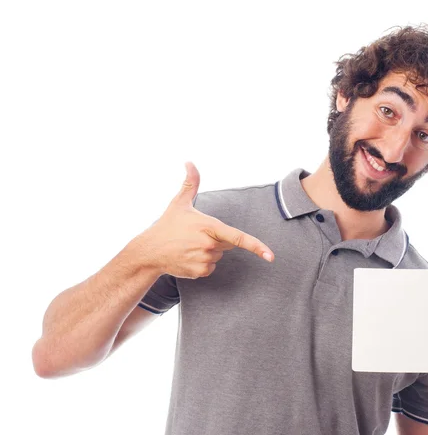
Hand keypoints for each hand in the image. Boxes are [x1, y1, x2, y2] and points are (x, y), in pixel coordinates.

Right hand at [136, 162, 274, 278]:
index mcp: (209, 227)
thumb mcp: (179, 202)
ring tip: (189, 246)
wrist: (149, 251)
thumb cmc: (167, 225)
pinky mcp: (200, 272)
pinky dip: (203, 263)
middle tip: (196, 235)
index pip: (238, 237)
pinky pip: (211, 268)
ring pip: (219, 256)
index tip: (271, 256)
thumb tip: (189, 162)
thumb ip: (190, 182)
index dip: (257, 246)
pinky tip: (188, 257)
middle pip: (227, 244)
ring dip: (209, 252)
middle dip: (217, 239)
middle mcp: (209, 245)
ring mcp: (205, 260)